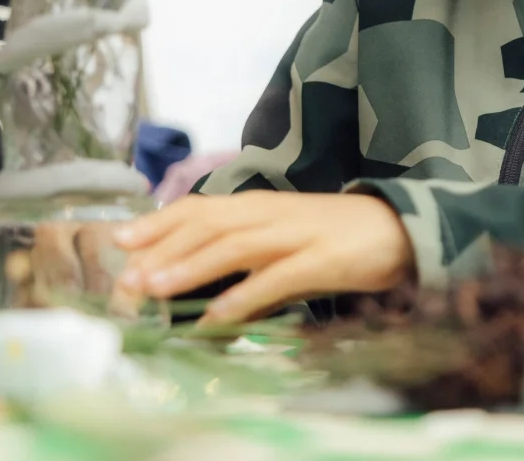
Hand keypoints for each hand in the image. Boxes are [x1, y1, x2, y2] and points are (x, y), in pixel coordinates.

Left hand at [114, 191, 413, 324]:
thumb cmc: (336, 236)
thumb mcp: (283, 238)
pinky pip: (276, 278)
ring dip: (190, 266)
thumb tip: (196, 280)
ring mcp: (297, 235)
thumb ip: (243, 255)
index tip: (121, 240)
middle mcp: (272, 214)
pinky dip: (244, 296)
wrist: (402, 228)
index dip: (159, 222)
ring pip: (234, 245)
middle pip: (208, 224)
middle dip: (163, 249)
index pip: (200, 208)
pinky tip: (217, 317)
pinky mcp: (322, 260)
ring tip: (154, 288)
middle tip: (125, 277)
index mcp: (260, 205)